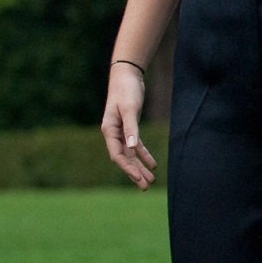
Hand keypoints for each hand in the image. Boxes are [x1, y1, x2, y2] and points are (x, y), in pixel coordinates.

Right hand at [101, 65, 157, 188]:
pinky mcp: (130, 127)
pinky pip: (136, 146)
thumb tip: (132, 148)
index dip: (127, 169)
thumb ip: (131, 128)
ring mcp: (121, 131)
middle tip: (145, 187)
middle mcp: (113, 134)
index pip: (117, 156)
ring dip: (139, 166)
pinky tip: (152, 164)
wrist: (127, 75)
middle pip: (123, 158)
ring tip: (150, 180)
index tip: (138, 179)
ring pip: (130, 154)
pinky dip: (143, 155)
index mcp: (109, 131)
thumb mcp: (129, 109)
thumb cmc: (126, 90)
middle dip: (134, 173)